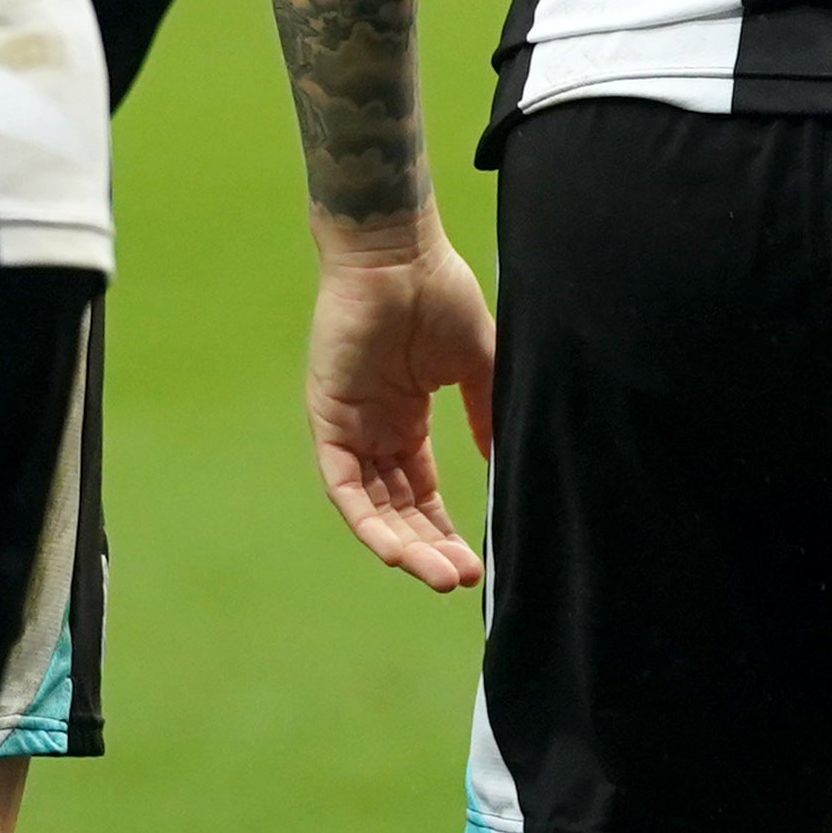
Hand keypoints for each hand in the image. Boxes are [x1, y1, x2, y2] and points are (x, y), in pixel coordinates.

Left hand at [304, 211, 495, 593]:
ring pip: (371, 507)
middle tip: (459, 580)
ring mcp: (349, 427)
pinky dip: (366, 519)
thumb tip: (503, 464)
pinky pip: (342, 484)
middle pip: (397, 510)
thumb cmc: (439, 293)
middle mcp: (375, 432)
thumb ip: (487, 413)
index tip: (475, 563)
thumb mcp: (477, 364)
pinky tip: (395, 549)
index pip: (421, 494)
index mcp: (406, 421)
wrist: (400, 252)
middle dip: (428, 548)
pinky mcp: (328, 418)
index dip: (445, 530)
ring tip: (439, 575)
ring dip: (402, 544)